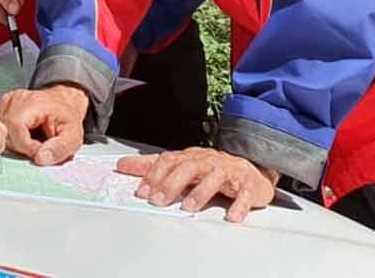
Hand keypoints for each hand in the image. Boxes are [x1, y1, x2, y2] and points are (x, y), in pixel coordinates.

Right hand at [0, 84, 88, 165]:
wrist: (62, 104)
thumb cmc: (66, 118)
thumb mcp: (74, 135)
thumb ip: (60, 148)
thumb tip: (41, 159)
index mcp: (33, 102)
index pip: (16, 128)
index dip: (28, 148)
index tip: (42, 152)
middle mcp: (15, 100)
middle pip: (6, 134)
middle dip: (23, 148)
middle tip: (40, 146)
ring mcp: (5, 104)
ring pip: (1, 135)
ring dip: (17, 145)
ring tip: (34, 140)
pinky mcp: (0, 110)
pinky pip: (0, 132)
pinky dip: (12, 139)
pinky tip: (25, 136)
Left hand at [114, 147, 276, 222]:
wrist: (251, 168)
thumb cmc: (212, 167)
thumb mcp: (181, 164)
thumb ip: (152, 166)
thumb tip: (122, 165)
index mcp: (192, 157)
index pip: (170, 160)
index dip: (155, 174)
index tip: (142, 191)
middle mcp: (209, 161)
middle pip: (189, 167)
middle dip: (172, 183)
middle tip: (158, 200)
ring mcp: (230, 172)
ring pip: (215, 178)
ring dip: (201, 192)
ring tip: (188, 207)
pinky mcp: (249, 185)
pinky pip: (245, 194)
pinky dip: (240, 205)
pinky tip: (232, 216)